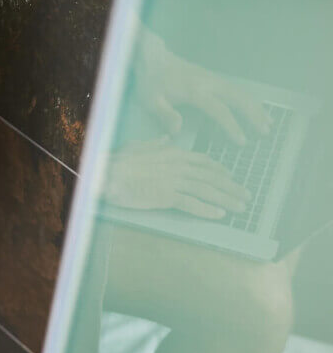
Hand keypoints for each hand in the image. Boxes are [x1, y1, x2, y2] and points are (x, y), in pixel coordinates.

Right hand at [102, 137, 251, 218]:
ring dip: (226, 199)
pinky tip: (220, 215)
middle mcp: (179, 166)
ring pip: (207, 190)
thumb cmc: (117, 161)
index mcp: (174, 154)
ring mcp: (174, 181)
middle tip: (246, 195)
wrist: (106, 173)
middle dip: (232, 187)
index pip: (204, 162)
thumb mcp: (139, 146)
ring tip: (240, 207)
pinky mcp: (166, 196)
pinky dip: (207, 210)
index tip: (230, 177)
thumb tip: (167, 137)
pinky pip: (192, 204)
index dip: (220, 171)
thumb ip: (156, 143)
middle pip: (212, 177)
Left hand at [134, 30, 269, 144]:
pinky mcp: (213, 78)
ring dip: (256, 108)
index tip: (242, 141)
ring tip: (267, 124)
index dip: (232, 126)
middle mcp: (209, 83)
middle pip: (239, 99)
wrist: (152, 58)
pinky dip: (249, 100)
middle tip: (265, 133)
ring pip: (241, 93)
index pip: (220, 110)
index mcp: (195, 91)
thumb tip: (177, 131)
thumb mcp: (151, 100)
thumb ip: (165, 115)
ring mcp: (213, 79)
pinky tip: (256, 110)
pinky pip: (236, 90)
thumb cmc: (150, 81)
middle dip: (254, 116)